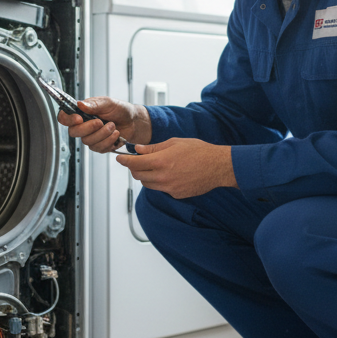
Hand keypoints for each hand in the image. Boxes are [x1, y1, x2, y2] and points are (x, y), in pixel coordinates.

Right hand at [57, 96, 151, 153]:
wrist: (133, 122)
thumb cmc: (120, 110)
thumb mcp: (108, 103)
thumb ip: (94, 104)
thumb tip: (80, 104)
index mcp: (82, 112)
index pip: (64, 117)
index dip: (68, 120)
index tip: (79, 119)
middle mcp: (83, 125)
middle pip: (74, 132)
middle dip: (89, 128)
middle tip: (101, 122)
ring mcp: (90, 137)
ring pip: (88, 142)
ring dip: (103, 134)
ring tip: (113, 126)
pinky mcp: (99, 146)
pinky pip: (99, 148)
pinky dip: (109, 141)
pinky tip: (116, 135)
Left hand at [116, 137, 236, 198]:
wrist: (218, 167)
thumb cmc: (199, 151)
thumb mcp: (174, 143)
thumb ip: (153, 148)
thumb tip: (138, 149)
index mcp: (160, 161)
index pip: (134, 163)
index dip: (124, 161)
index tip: (119, 158)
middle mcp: (162, 177)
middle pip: (138, 175)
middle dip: (134, 168)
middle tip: (137, 160)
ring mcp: (169, 188)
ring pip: (147, 184)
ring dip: (145, 176)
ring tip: (154, 166)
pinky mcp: (176, 194)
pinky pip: (161, 189)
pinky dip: (159, 182)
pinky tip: (169, 174)